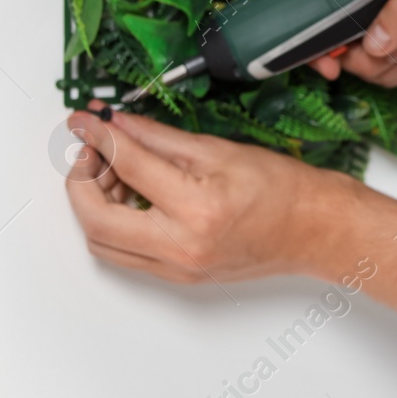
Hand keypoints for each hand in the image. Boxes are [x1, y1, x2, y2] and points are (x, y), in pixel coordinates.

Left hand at [63, 99, 396, 339]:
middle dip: (80, 181)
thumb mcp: (221, 150)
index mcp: (197, 208)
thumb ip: (162, 139)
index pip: (128, 165)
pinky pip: (125, 254)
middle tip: (90, 151)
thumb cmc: (284, 189)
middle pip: (96, 220)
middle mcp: (182, 246)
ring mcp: (177, 268)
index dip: (100, 137)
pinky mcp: (178, 276)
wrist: (316, 229)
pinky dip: (116, 224)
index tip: (85, 121)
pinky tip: (130, 198)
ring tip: (113, 173)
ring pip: (103, 243)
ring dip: (94, 206)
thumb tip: (119, 125)